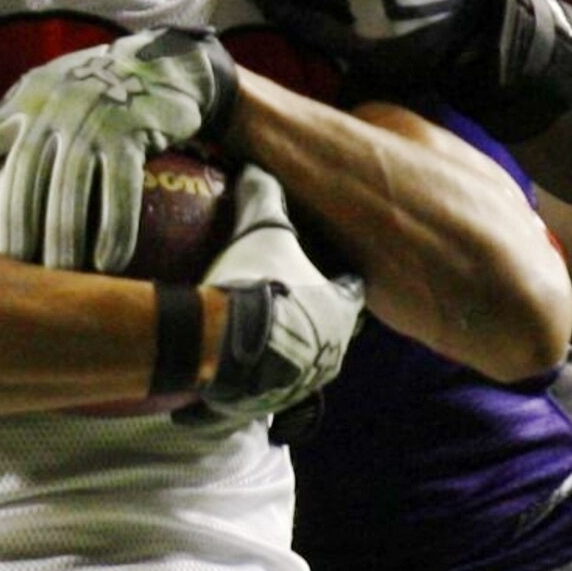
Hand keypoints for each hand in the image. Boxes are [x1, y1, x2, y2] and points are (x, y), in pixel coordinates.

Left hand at [0, 28, 236, 271]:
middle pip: (25, 178)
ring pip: (70, 190)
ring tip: (59, 274)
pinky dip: (114, 229)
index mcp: (28, 98)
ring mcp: (92, 119)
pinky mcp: (131, 133)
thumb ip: (17, 122)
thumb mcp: (50, 90)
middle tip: (12, 270)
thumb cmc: (99, 88)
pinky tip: (108, 263)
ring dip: (64, 238)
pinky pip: (121, 190)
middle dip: (16, 226)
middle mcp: (54, 108)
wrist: (165, 62)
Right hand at [177, 167, 364, 429]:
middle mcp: (333, 350)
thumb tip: (255, 168)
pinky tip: (238, 359)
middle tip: (290, 299)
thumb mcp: (260, 228)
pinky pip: (271, 386)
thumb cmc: (252, 280)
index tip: (324, 268)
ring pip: (304, 361)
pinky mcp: (269, 402)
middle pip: (332, 329)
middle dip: (315, 316)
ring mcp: (303, 382)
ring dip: (290, 348)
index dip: (339, 278)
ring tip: (263, 332)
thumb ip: (262, 197)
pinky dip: (261, 373)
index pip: (353, 290)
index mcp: (342, 309)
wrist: (219, 342)